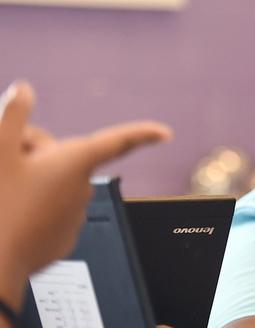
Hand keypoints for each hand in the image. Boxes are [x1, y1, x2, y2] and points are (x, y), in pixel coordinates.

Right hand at [0, 81, 170, 285]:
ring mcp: (74, 216)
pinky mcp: (61, 238)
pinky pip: (50, 210)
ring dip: (32, 178)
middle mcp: (83, 189)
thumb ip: (12, 115)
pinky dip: (32, 204)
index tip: (164, 133)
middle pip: (65, 156)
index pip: (118, 141)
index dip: (143, 133)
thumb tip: (25, 90)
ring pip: (54, 183)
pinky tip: (10, 210)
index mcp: (75, 163)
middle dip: (36, 150)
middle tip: (5, 157)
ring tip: (4, 190)